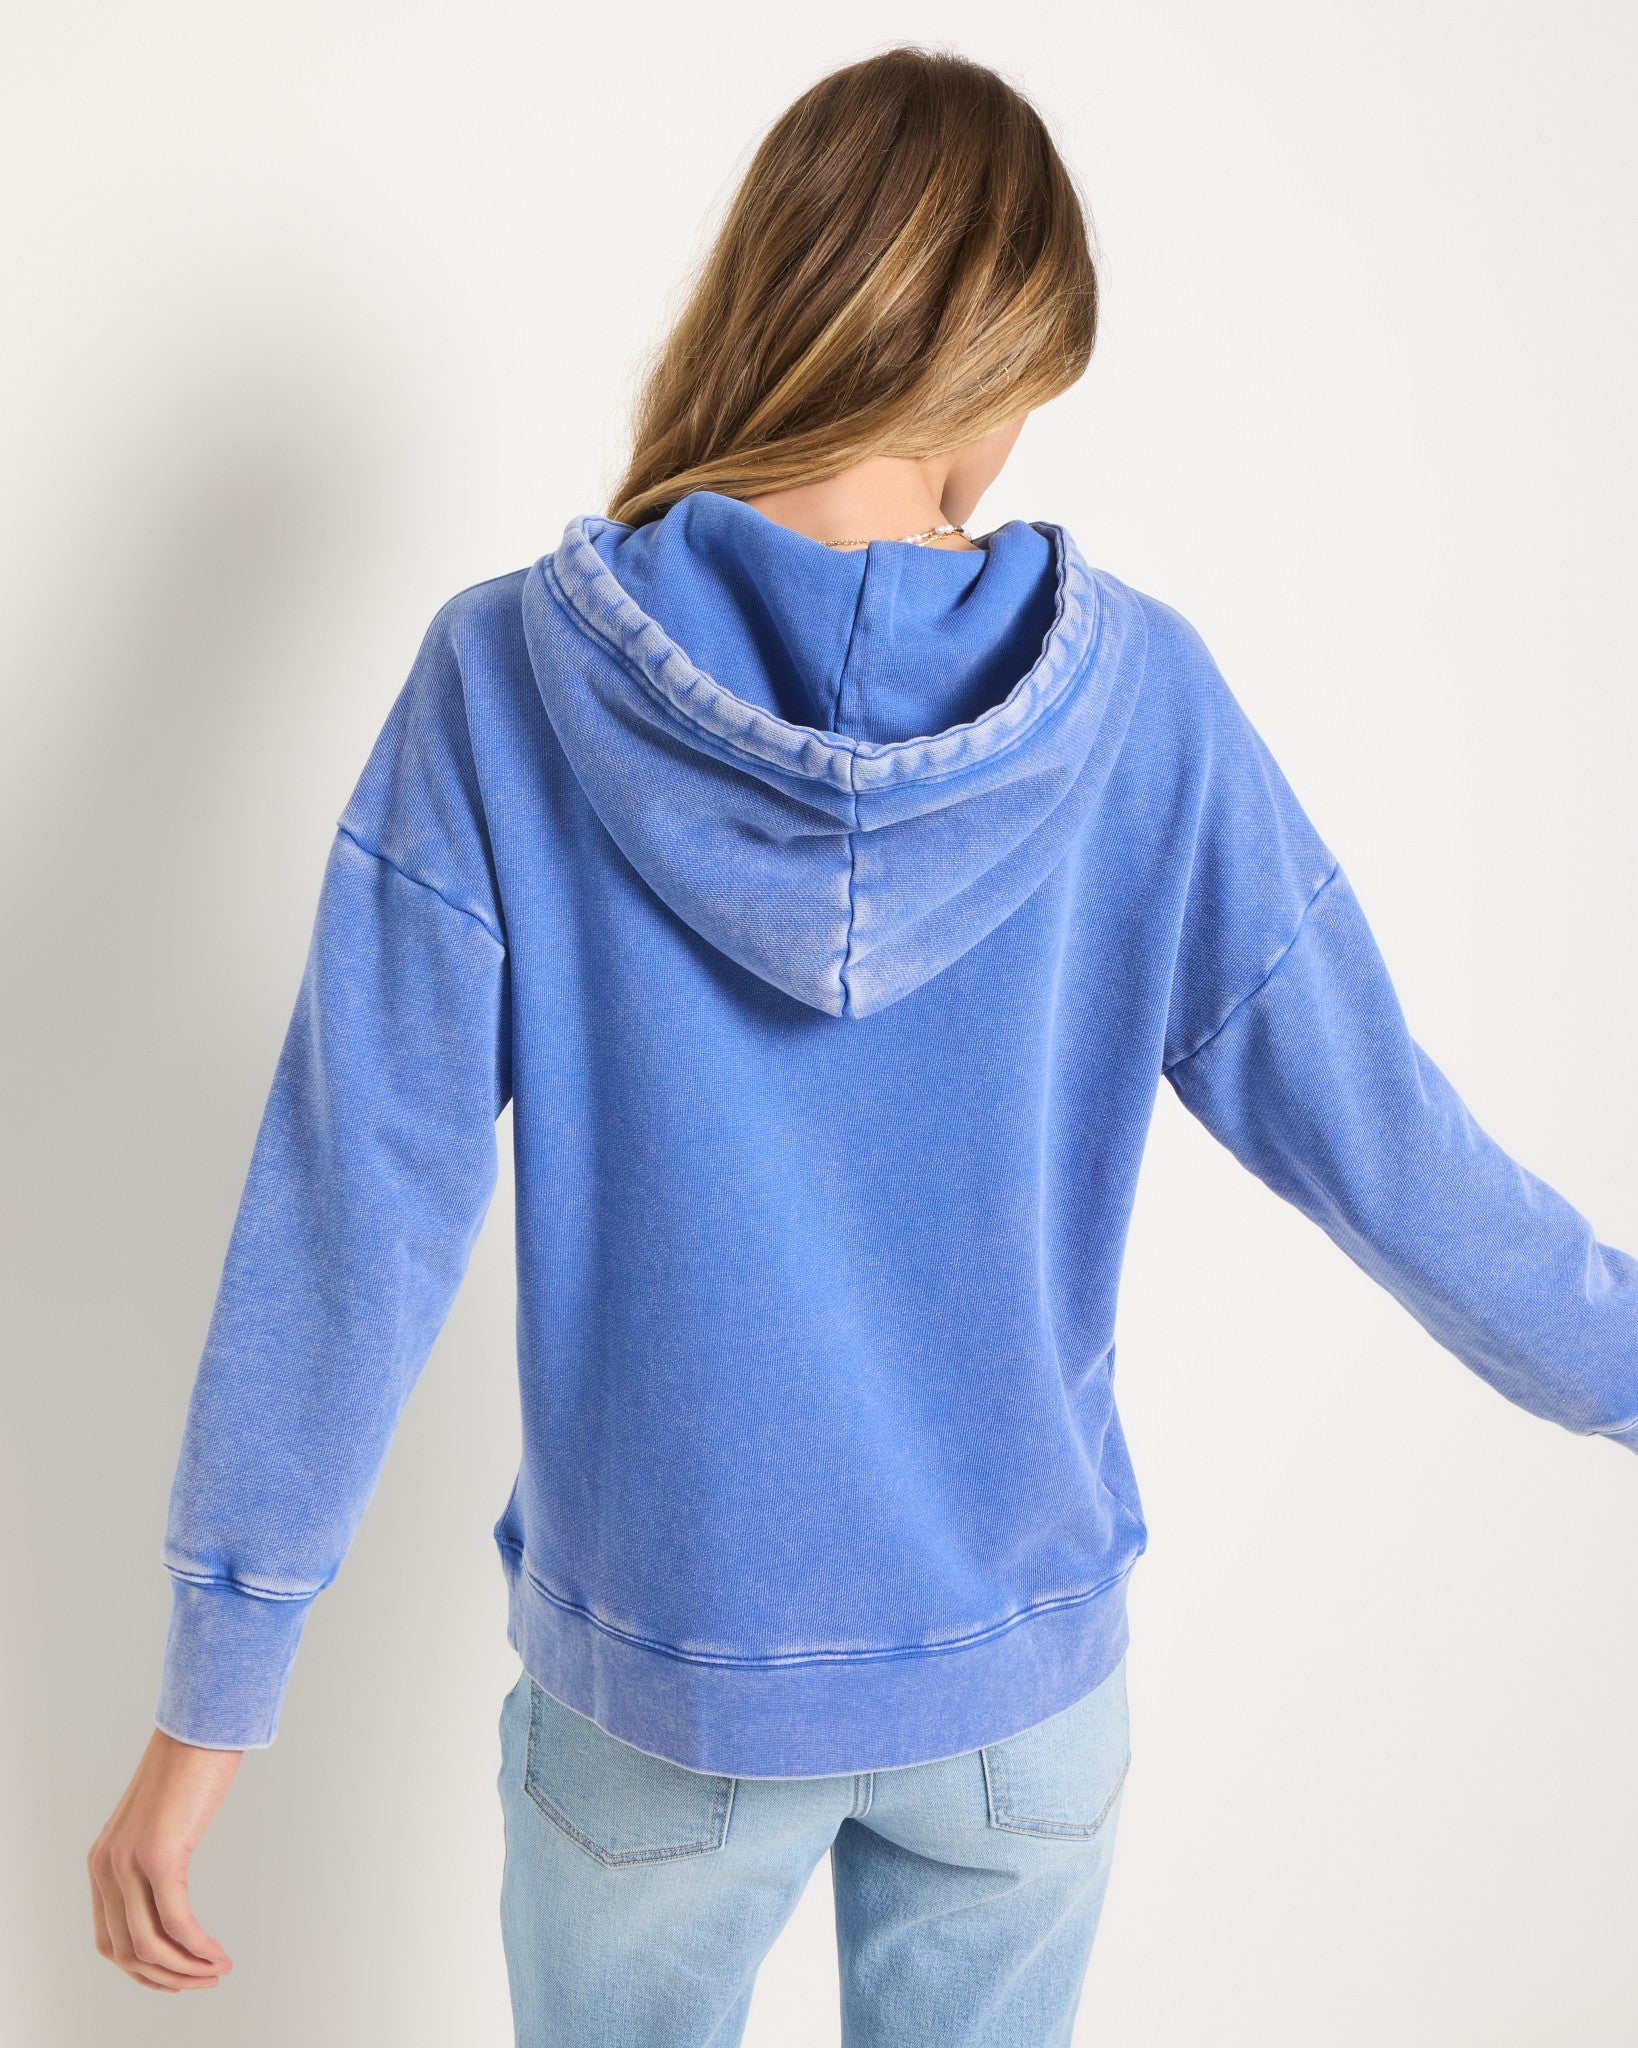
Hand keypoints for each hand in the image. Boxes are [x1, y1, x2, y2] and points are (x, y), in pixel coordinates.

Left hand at [88, 1727, 242, 1991]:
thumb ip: (155, 1857)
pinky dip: (198, 1947)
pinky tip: (219, 1953)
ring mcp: (128, 1862)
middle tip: (204, 1980)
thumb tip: (172, 1894)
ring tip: (216, 1970)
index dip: (144, 1970)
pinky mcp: (159, 1856)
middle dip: (167, 1977)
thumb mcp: (161, 1821)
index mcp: (102, 1861)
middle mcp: (105, 1866)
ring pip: (148, 1946)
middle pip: (127, 1952)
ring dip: (185, 1970)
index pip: (110, 1940)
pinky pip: (176, 1922)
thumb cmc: (190, 1765)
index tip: (180, 1975)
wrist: (203, 1722)